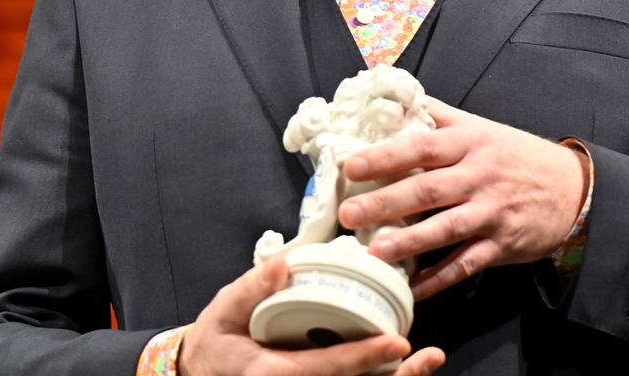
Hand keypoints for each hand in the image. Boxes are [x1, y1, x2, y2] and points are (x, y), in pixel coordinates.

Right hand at [177, 254, 446, 375]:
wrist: (200, 374)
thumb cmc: (215, 342)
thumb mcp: (223, 312)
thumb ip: (251, 289)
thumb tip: (284, 264)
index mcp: (272, 375)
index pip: (324, 369)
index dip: (361, 358)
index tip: (397, 343)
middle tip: (429, 356)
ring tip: (429, 361)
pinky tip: (404, 366)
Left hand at [340, 100, 586, 299]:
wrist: (573, 188)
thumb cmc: (518, 156)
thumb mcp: (483, 128)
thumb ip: (440, 116)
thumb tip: (398, 99)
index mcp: (470, 143)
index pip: (423, 146)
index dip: (386, 156)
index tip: (352, 166)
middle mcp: (479, 176)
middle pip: (427, 189)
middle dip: (385, 202)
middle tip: (348, 214)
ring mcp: (491, 212)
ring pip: (445, 229)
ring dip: (409, 243)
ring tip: (375, 252)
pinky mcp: (501, 244)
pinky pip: (465, 264)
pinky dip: (438, 279)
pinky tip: (411, 289)